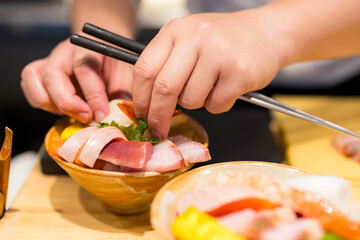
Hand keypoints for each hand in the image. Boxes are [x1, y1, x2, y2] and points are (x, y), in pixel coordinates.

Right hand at [21, 38, 133, 122]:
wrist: (102, 46)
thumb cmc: (114, 60)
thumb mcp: (125, 71)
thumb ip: (123, 90)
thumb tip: (124, 115)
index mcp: (88, 47)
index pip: (84, 69)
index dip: (93, 95)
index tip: (102, 115)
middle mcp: (64, 51)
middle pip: (53, 74)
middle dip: (68, 102)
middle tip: (86, 118)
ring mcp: (49, 59)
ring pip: (33, 78)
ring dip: (50, 102)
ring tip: (72, 112)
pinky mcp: (40, 70)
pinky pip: (28, 85)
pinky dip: (41, 101)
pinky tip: (61, 108)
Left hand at [132, 11, 283, 137]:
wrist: (266, 33)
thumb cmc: (223, 41)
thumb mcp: (188, 40)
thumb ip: (166, 63)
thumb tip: (146, 103)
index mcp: (176, 30)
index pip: (145, 69)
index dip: (140, 98)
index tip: (142, 115)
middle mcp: (195, 37)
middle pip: (164, 88)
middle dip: (158, 116)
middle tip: (158, 129)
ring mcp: (218, 54)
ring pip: (191, 100)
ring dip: (196, 103)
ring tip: (210, 86)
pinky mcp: (238, 72)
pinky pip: (215, 105)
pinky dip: (217, 104)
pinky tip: (227, 87)